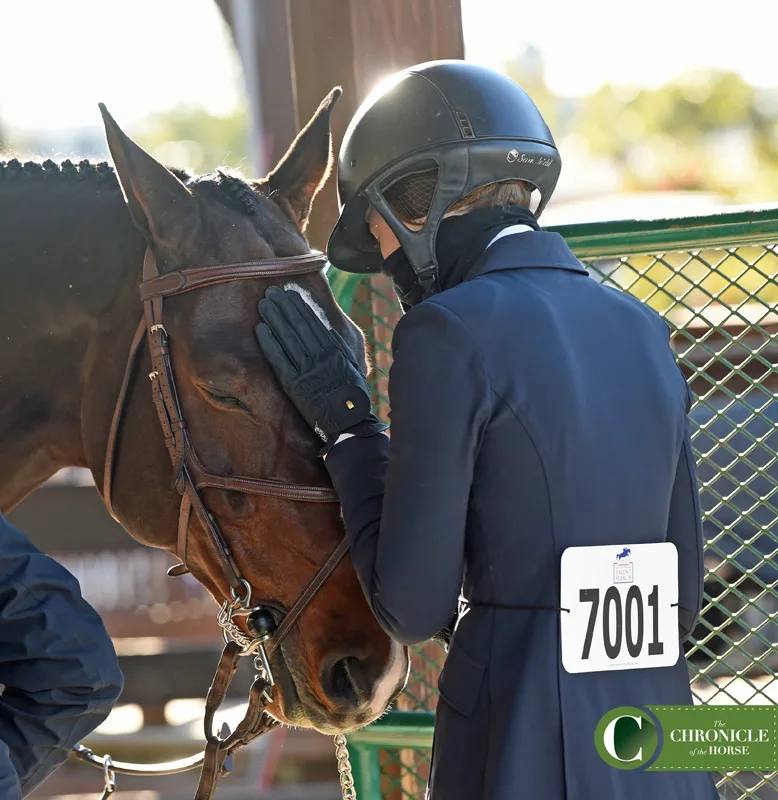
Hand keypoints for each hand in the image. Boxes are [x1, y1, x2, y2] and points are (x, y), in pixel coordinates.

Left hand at [256, 287, 386, 449]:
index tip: (291, 293)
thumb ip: (339, 347)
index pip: (313, 322)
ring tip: (264, 303)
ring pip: (287, 338)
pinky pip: (279, 360)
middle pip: (298, 326)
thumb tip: (328, 329)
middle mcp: (319, 357)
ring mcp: (306, 370)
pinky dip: (269, 343)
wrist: (347, 422)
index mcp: (333, 351)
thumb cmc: (352, 396)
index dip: (300, 306)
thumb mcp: (351, 367)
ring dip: (274, 319)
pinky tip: (260, 329)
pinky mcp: (293, 384)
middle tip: (272, 291)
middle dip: (284, 307)